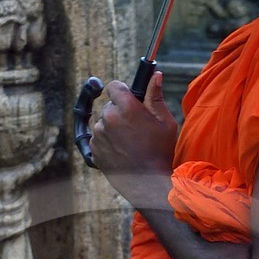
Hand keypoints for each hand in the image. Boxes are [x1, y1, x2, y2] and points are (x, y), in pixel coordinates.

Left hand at [89, 72, 176, 210]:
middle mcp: (109, 118)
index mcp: (126, 107)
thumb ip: (156, 96)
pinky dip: (107, 142)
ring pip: (103, 123)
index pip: (113, 86)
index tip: (127, 98)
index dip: (121, 91)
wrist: (148, 183)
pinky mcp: (94, 150)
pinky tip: (122, 151)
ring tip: (130, 142)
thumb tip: (155, 74)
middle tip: (135, 127)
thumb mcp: (165, 122)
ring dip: (112, 128)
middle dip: (119, 112)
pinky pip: (97, 139)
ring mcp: (99, 135)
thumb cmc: (161, 151)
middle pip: (109, 106)